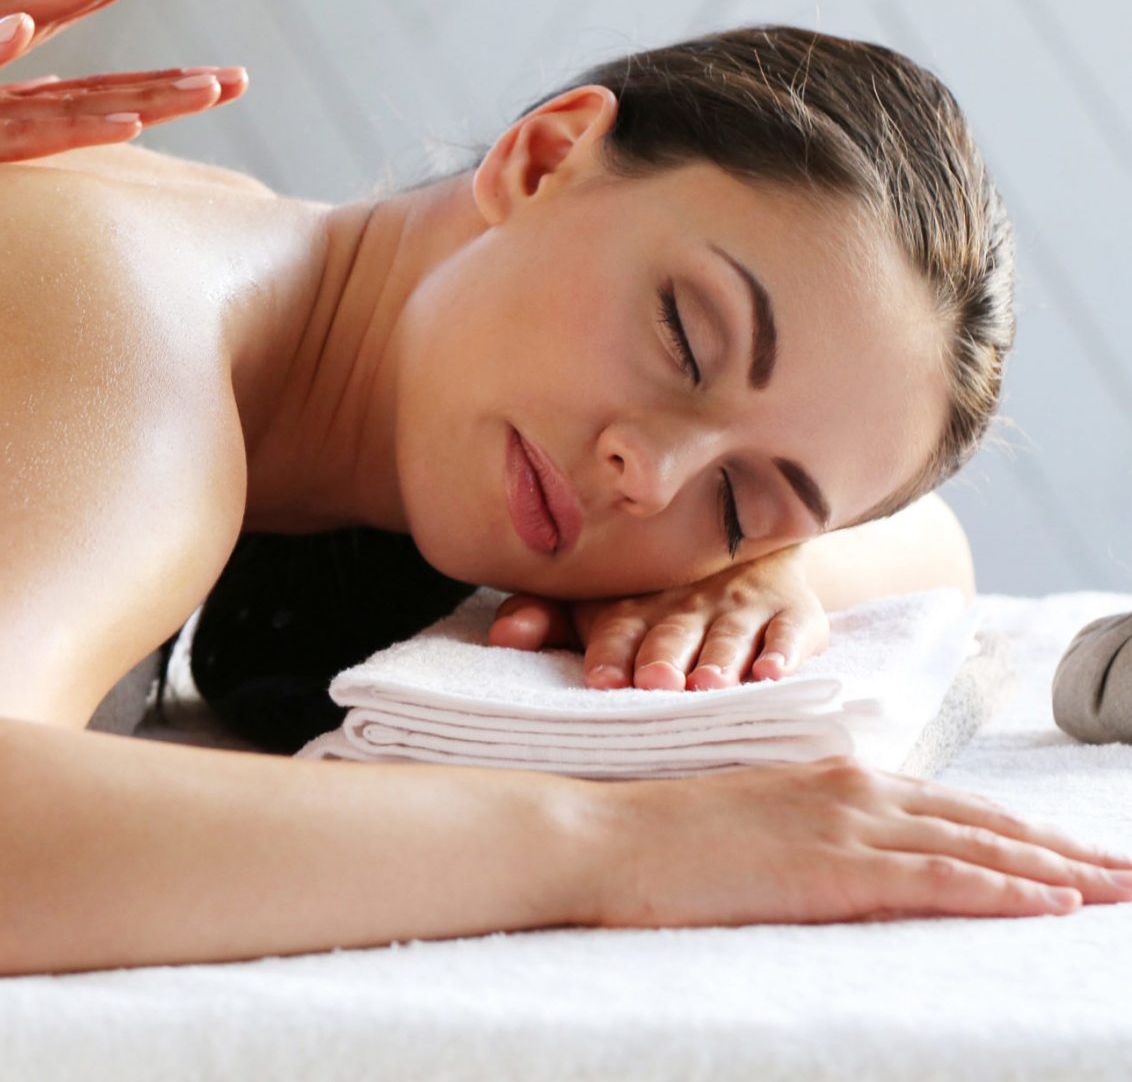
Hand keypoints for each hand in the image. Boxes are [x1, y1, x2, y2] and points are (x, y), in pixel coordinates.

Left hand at [485, 547, 829, 690]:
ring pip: (730, 633)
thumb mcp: (598, 606)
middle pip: (673, 629)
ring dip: (720, 658)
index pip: (618, 624)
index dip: (610, 648)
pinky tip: (773, 674)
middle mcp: (687, 602)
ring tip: (708, 685)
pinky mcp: (793, 611)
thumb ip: (545, 619)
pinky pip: (793, 630)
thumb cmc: (654, 597)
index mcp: (635, 602)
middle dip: (664, 654)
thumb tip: (501, 635)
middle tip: (655, 682)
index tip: (601, 678)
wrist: (746, 548)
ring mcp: (741, 606)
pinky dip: (786, 651)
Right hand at [583, 756, 1131, 928]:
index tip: (1077, 855)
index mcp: (833, 777)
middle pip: (983, 821)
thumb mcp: (752, 823)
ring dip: (1060, 871)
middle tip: (1130, 872)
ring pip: (979, 845)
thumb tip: (853, 863)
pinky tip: (1054, 905)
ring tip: (1120, 890)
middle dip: (1064, 849)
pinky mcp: (833, 866)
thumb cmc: (663, 837)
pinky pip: (939, 879)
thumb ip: (811, 833)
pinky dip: (1004, 889)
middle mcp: (853, 788)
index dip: (1022, 832)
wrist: (604, 833)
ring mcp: (845, 824)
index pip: (952, 807)